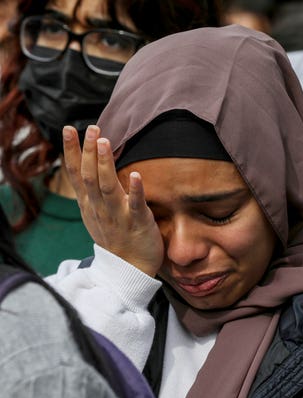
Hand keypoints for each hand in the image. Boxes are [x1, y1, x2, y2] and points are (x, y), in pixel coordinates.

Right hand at [62, 125, 163, 276]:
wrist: (129, 269)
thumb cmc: (116, 237)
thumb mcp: (96, 213)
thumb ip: (92, 191)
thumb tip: (88, 165)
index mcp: (89, 204)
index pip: (76, 174)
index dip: (71, 152)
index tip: (69, 129)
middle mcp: (99, 208)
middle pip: (89, 176)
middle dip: (88, 152)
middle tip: (91, 128)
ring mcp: (117, 215)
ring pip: (108, 187)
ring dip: (105, 164)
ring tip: (105, 142)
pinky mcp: (137, 222)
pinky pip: (135, 205)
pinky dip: (135, 190)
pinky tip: (136, 175)